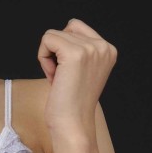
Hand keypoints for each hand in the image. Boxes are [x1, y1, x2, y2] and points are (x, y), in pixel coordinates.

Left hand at [37, 18, 117, 140]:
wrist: (73, 125)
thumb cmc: (72, 102)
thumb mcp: (83, 70)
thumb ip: (80, 49)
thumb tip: (64, 30)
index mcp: (109, 50)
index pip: (76, 27)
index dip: (64, 49)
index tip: (70, 73)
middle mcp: (103, 47)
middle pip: (65, 29)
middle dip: (57, 53)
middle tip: (64, 78)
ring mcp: (91, 49)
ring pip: (53, 34)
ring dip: (49, 57)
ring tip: (60, 79)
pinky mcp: (74, 54)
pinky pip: (47, 40)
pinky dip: (43, 58)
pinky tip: (54, 77)